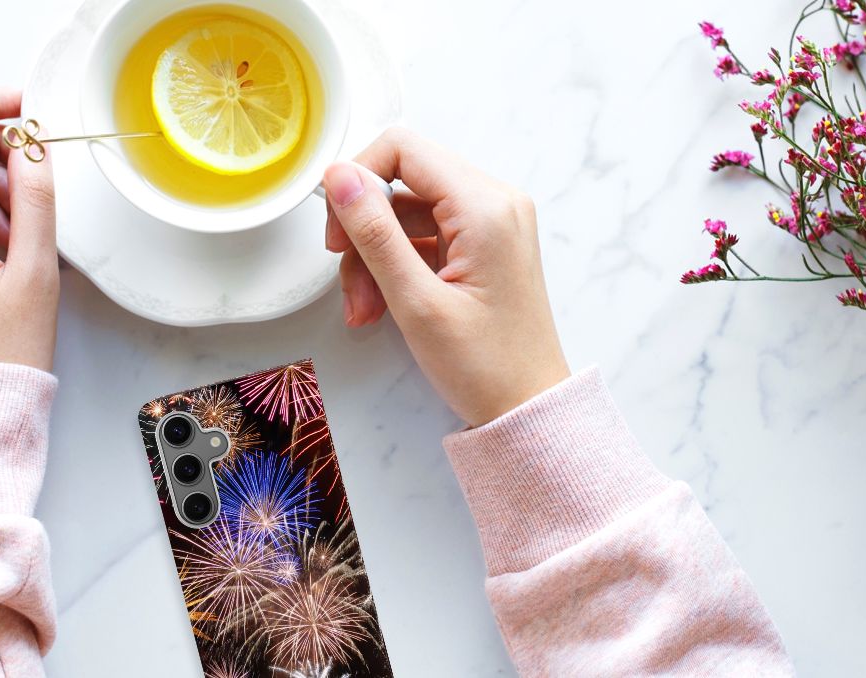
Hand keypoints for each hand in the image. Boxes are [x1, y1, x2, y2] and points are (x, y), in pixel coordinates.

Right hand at [323, 128, 568, 426]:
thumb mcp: (416, 302)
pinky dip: (396, 267)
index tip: (337, 228)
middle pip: (402, 182)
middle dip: (364, 231)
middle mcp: (494, 203)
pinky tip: (382, 307)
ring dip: (374, 257)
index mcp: (485, 207)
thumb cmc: (485, 366)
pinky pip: (424, 237)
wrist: (528, 408)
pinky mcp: (482, 246)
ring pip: (406, 214)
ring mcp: (490, 224)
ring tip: (365, 310)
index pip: (403, 149)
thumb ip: (375, 233)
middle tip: (347, 280)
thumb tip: (339, 176)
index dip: (358, 179)